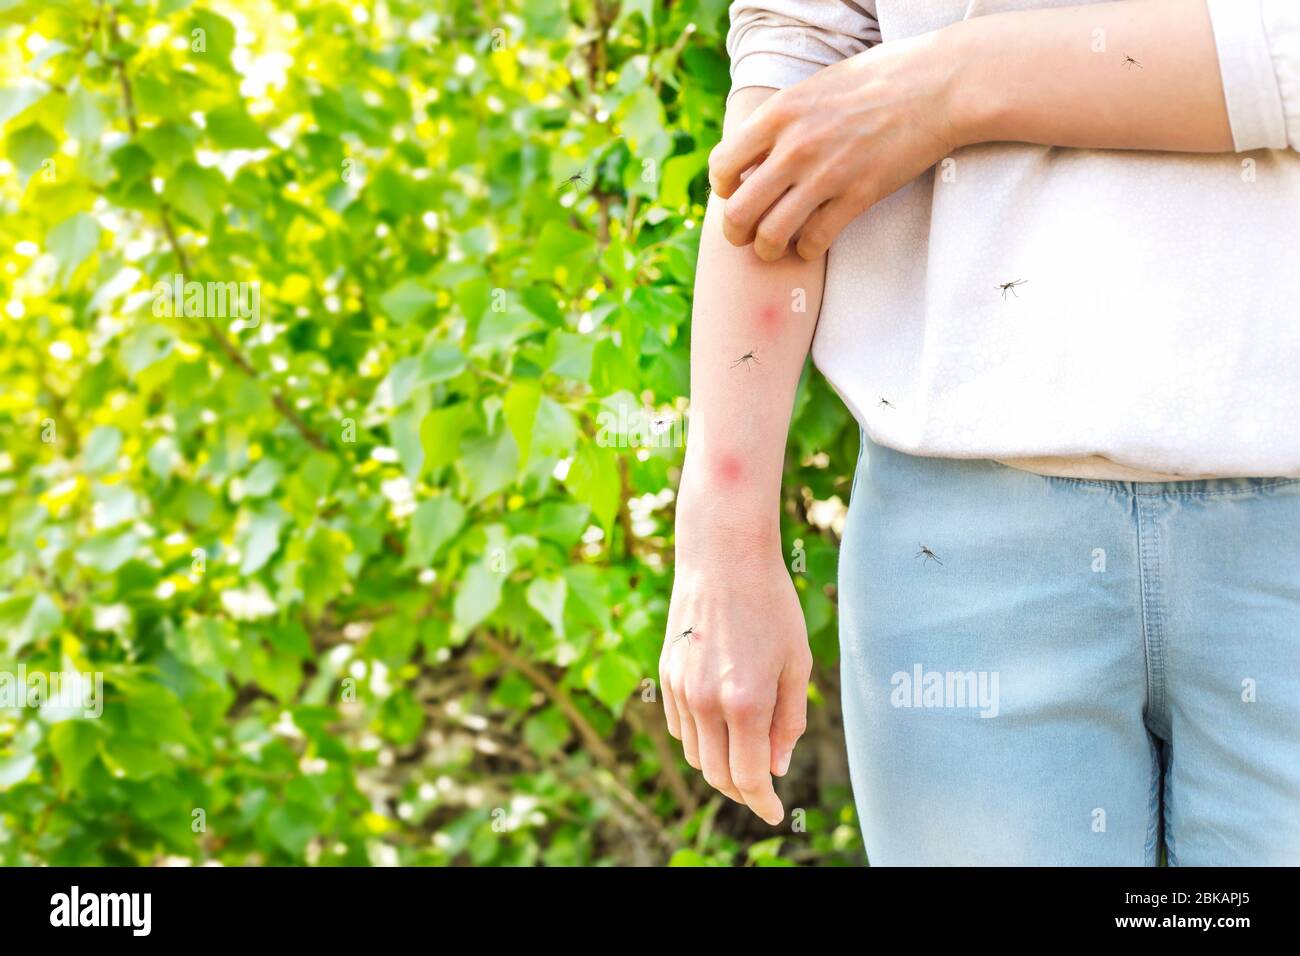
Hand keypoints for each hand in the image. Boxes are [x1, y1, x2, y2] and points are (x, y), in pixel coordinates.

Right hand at [661, 534, 811, 824]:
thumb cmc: (771, 604)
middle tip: (761, 789)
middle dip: (741, 791)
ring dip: (719, 766)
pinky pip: (679, 726)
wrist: (723, 556)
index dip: (762, 802)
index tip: (773, 812)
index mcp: (745, 701)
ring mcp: (680, 688)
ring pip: (695, 754)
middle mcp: (706, 701)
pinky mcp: (666, 675)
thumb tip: (776, 766)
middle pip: (716, 775)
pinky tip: (719, 726)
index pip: (748, 777)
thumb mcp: (797, 662)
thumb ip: (789, 720)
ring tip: (743, 756)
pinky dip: (699, 739)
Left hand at [708, 28, 964, 260]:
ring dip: (768, 249)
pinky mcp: (858, 197)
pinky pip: (815, 241)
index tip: (736, 192)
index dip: (723, 188)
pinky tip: (811, 243)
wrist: (933, 86)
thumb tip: (749, 157)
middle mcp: (795, 147)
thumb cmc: (872, 83)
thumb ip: (778, 122)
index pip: (722, 167)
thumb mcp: (811, 89)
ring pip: (771, 236)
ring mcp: (826, 175)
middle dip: (736, 232)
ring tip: (775, 246)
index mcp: (778, 115)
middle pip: (738, 212)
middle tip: (746, 235)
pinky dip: (807, 250)